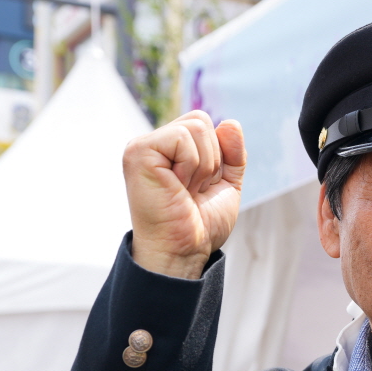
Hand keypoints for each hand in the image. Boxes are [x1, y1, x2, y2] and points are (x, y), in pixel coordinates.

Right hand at [122, 111, 244, 279]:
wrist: (183, 251)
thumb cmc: (200, 225)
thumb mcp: (226, 184)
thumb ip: (233, 154)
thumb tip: (230, 122)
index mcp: (169, 149)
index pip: (204, 123)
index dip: (217, 155)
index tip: (201, 187)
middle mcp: (153, 144)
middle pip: (200, 119)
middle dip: (211, 159)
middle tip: (192, 189)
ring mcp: (142, 146)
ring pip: (196, 127)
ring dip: (202, 166)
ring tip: (184, 190)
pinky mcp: (139, 152)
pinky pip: (182, 138)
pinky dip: (190, 166)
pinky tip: (176, 187)